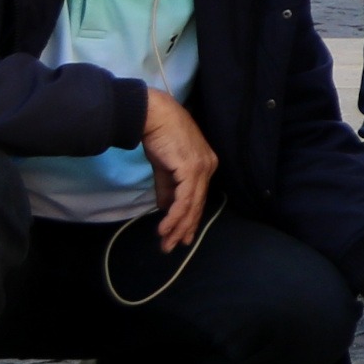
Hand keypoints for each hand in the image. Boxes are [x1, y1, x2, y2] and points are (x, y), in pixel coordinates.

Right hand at [138, 87, 216, 251]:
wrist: (155, 117)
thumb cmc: (160, 137)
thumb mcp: (164, 167)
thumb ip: (167, 188)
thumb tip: (165, 208)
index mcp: (205, 166)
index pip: (199, 198)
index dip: (190, 218)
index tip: (182, 237)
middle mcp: (208, 167)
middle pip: (198, 204)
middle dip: (185, 228)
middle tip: (173, 247)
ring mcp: (202, 168)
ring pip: (192, 205)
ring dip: (178, 226)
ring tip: (167, 242)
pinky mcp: (191, 168)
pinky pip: (184, 199)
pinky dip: (175, 215)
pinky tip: (166, 227)